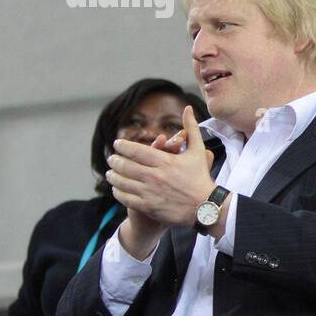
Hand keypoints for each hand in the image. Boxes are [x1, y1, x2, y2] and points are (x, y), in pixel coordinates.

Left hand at [106, 106, 215, 228]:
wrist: (205, 207)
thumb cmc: (201, 177)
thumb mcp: (198, 151)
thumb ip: (191, 128)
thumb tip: (187, 108)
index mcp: (165, 161)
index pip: (136, 151)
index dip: (123, 146)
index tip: (117, 144)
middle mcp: (155, 176)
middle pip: (126, 165)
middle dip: (115, 160)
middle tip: (111, 158)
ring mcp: (150, 192)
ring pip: (122, 182)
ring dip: (113, 176)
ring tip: (110, 173)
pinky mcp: (148, 207)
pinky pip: (126, 198)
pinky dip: (117, 192)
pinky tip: (116, 188)